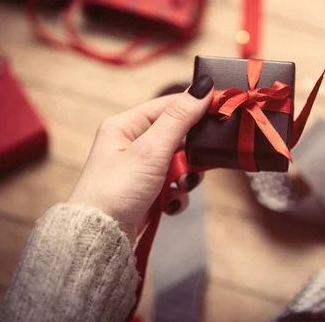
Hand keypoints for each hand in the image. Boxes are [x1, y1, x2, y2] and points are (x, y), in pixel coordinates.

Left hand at [68, 76, 213, 239]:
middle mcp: (131, 144)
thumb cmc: (117, 190)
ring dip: (186, 177)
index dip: (195, 106)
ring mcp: (140, 169)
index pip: (168, 105)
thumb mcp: (151, 150)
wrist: (102, 239)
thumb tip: (203, 86)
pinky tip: (171, 204)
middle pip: (178, 136)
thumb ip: (179, 118)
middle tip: (196, 161)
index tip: (222, 106)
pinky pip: (174, 185)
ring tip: (180, 187)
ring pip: (180, 162)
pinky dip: (178, 195)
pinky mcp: (147, 191)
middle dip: (190, 153)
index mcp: (125, 126)